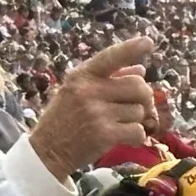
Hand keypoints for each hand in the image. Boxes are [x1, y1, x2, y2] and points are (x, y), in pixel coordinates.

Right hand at [30, 36, 153, 176]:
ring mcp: (97, 113)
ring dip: (135, 120)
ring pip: (139, 111)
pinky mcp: (104, 135)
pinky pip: (137, 131)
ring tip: (119, 125)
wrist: (47, 152)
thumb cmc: (63, 119)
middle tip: (136, 106)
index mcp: (81, 76)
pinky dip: (136, 136)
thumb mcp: (76, 92)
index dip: (131, 48)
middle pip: (138, 86)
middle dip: (143, 97)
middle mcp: (89, 91)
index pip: (110, 57)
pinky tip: (125, 138)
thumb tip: (140, 70)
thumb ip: (106, 79)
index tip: (148, 43)